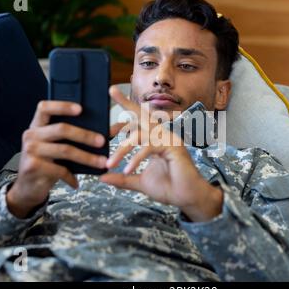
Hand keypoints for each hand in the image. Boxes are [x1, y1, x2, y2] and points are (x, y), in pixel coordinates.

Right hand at [7, 101, 107, 217]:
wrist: (27, 187)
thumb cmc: (47, 163)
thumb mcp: (59, 146)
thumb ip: (79, 136)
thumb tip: (112, 130)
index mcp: (37, 126)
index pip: (45, 108)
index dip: (62, 106)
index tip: (81, 109)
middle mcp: (31, 135)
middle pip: (61, 129)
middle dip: (85, 135)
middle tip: (101, 141)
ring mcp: (31, 151)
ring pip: (65, 150)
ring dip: (86, 157)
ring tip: (101, 163)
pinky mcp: (33, 167)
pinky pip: (59, 169)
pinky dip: (71, 176)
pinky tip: (76, 182)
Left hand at [100, 86, 222, 221]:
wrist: (186, 198)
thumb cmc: (168, 188)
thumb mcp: (139, 182)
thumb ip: (122, 178)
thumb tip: (102, 177)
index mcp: (155, 140)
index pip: (137, 125)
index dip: (122, 122)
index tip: (106, 127)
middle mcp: (162, 135)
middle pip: (142, 116)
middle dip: (126, 103)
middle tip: (111, 90)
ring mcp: (169, 138)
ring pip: (140, 135)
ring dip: (122, 149)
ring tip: (109, 163)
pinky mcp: (173, 145)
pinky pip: (150, 146)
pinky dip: (136, 158)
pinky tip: (127, 169)